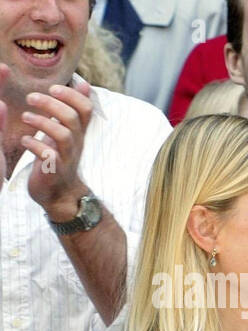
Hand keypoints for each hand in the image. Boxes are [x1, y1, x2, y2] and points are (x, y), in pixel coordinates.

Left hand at [18, 71, 93, 217]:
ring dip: (42, 122)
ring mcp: (67, 157)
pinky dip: (35, 145)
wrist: (60, 192)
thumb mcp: (70, 130)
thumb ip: (74, 107)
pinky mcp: (54, 170)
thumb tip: (84, 84)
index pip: (86, 108)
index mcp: (78, 131)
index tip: (53, 88)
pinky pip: (49, 156)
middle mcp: (76, 143)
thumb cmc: (60, 155)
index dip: (72, 95)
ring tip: (24, 116)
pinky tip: (25, 141)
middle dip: (51, 104)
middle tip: (30, 97)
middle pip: (73, 118)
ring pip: (63, 136)